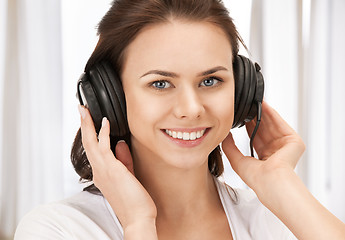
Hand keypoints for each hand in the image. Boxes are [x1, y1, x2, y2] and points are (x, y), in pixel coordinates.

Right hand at [78, 105, 156, 234]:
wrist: (137, 218)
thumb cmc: (134, 201)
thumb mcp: (128, 175)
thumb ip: (124, 159)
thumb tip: (121, 143)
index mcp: (101, 174)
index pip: (92, 150)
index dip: (90, 134)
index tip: (91, 122)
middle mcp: (99, 171)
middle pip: (87, 143)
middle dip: (84, 125)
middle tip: (81, 109)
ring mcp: (103, 170)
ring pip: (90, 142)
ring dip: (88, 124)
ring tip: (85, 110)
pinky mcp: (111, 169)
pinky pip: (104, 147)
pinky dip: (103, 133)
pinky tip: (105, 122)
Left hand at [222, 102, 344, 238]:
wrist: (271, 182)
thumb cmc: (256, 178)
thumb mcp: (237, 160)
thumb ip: (229, 147)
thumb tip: (224, 134)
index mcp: (265, 157)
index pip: (255, 136)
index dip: (248, 124)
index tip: (240, 115)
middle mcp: (276, 150)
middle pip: (264, 128)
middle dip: (254, 116)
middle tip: (245, 104)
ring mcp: (286, 146)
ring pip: (272, 123)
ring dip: (262, 112)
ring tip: (252, 101)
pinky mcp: (294, 141)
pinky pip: (280, 123)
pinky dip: (271, 113)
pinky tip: (262, 104)